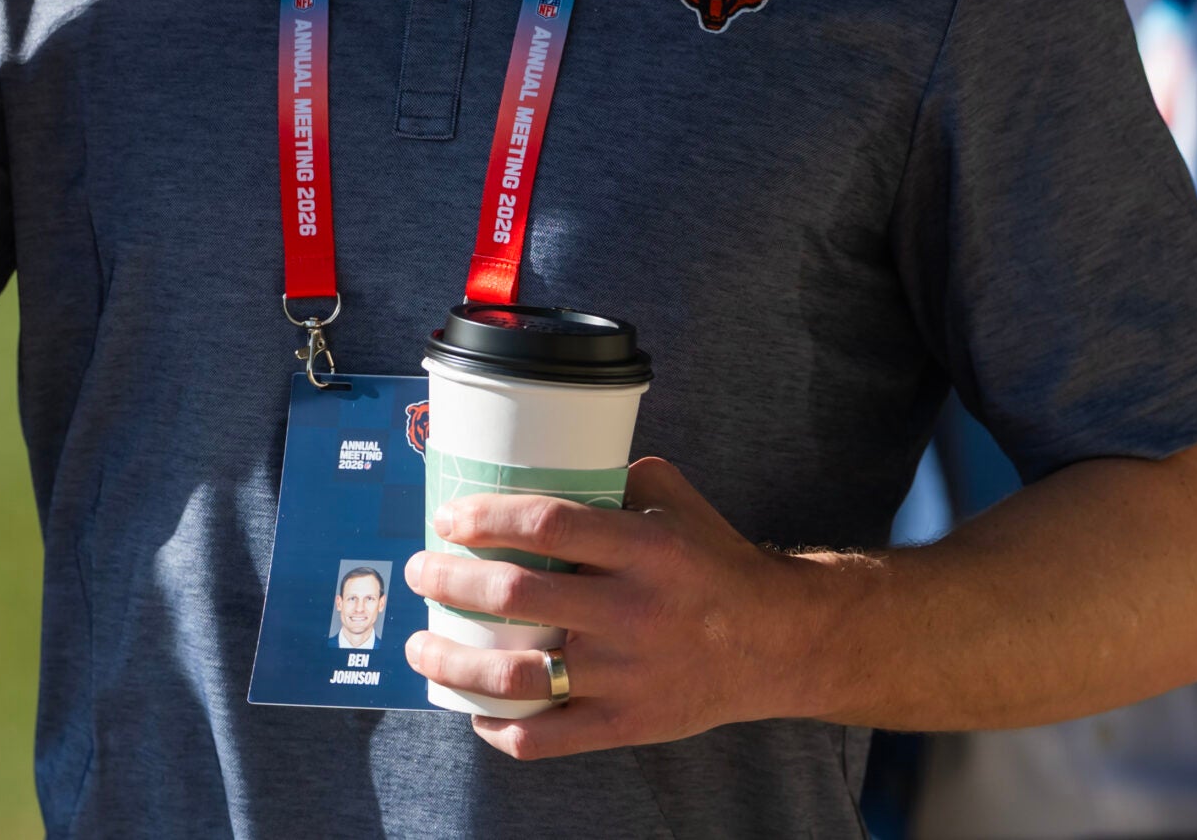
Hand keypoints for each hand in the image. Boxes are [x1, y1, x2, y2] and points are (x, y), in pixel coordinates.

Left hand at [401, 456, 812, 757]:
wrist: (775, 642)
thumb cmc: (713, 563)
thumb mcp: (674, 501)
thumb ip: (613, 477)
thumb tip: (540, 459)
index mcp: (644, 548)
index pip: (548, 525)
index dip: (486, 519)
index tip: (448, 519)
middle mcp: (632, 611)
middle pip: (517, 596)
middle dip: (449, 582)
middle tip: (421, 571)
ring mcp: (627, 675)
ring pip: (517, 675)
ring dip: (453, 661)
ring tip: (422, 644)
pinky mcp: (626, 724)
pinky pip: (545, 737)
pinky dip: (497, 726)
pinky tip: (472, 710)